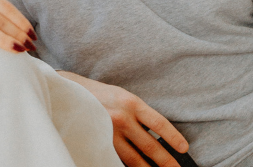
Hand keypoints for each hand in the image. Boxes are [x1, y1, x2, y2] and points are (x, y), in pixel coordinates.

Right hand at [57, 71, 189, 166]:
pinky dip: (129, 166)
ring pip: (134, 158)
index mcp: (131, 102)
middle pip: (150, 146)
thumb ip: (138, 114)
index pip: (159, 123)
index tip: (184, 149)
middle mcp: (122, 118)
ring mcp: (109, 132)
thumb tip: (157, 136)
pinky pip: (118, 159)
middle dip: (166, 160)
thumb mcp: (122, 97)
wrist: (68, 92)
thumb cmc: (99, 94)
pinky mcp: (99, 142)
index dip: (173, 137)